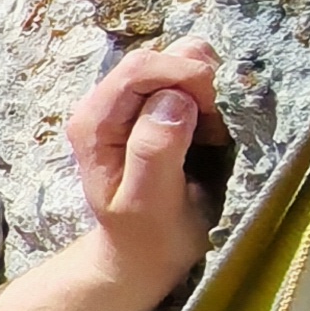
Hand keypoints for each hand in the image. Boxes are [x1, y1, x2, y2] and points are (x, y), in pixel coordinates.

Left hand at [68, 35, 228, 296]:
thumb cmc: (146, 236)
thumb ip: (154, 152)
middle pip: (159, 57)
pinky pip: (190, 79)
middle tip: (215, 127)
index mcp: (94, 122)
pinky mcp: (156, 106)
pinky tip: (211, 131)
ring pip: (178, 62)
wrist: (143, 253)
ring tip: (211, 133)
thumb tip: (174, 101)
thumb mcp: (148, 204)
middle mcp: (107, 103)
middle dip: (198, 81)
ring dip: (207, 89)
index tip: (213, 112)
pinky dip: (210, 97)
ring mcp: (132, 102)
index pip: (139, 69)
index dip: (183, 77)